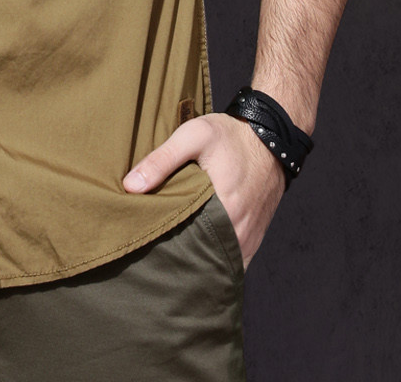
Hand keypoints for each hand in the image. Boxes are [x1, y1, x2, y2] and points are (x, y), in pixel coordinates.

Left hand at [122, 112, 285, 268]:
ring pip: (218, 264)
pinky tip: (196, 252)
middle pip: (202, 260)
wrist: (270, 136)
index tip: (144, 248)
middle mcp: (239, 232)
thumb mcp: (193, 136)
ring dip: (198, 262)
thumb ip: (162, 160)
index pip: (187, 247)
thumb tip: (130, 186)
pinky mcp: (253, 238)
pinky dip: (215, 261)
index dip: (164, 250)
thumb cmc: (230, 135)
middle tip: (152, 256)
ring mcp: (248, 239)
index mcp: (223, 210)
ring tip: (171, 256)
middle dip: (178, 262)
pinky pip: (233, 262)